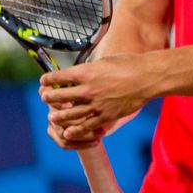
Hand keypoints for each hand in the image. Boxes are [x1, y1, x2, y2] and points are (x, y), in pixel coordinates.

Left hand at [40, 54, 154, 143]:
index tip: (44, 80)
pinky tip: (68, 131)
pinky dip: (75, 130)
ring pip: (69, 114)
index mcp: (86, 72)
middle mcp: (88, 89)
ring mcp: (96, 104)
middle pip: (59, 96)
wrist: (149, 77)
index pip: (58, 77)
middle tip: (46, 97)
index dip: (48, 79)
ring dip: (58, 115)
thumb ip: (90, 69)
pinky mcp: (106, 115)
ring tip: (52, 116)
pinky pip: (86, 126)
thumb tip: (79, 72)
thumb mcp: (105, 61)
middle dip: (49, 97)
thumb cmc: (130, 64)